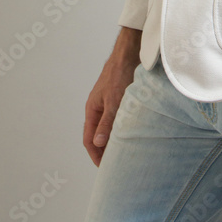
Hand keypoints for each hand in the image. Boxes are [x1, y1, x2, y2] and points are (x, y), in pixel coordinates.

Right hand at [83, 27, 141, 165]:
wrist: (130, 52)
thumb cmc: (120, 73)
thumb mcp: (114, 100)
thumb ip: (107, 122)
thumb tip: (98, 143)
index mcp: (92, 109)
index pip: (89, 139)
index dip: (95, 155)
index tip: (104, 168)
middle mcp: (98, 107)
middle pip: (98, 135)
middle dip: (104, 151)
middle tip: (115, 164)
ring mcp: (108, 103)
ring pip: (109, 127)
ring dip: (114, 139)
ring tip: (125, 152)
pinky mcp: (119, 98)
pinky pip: (118, 119)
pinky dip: (122, 128)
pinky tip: (132, 134)